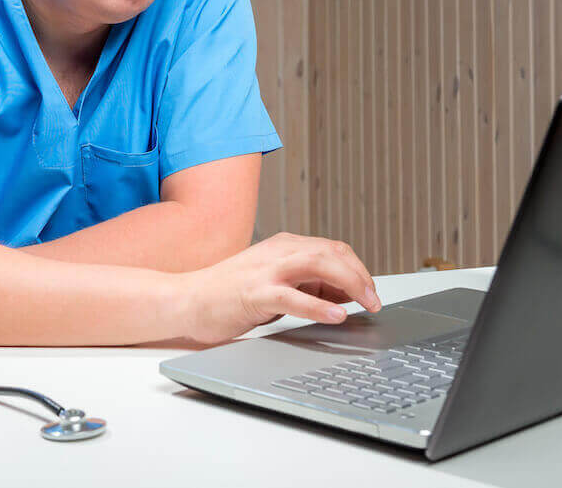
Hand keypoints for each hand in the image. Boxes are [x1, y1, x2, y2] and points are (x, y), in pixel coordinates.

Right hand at [177, 232, 382, 343]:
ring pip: (319, 265)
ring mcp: (266, 271)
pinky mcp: (255, 293)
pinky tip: (336, 315)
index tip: (370, 291)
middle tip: (375, 300)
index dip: (357, 268)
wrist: (186, 299)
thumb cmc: (227, 295)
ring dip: (350, 283)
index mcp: (283, 246)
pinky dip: (319, 306)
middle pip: (332, 252)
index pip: (332, 248)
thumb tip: (342, 295)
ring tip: (367, 303)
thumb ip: (305, 284)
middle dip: (361, 275)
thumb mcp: (273, 283)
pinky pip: (294, 297)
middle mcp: (278, 251)